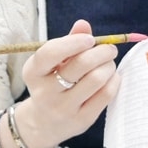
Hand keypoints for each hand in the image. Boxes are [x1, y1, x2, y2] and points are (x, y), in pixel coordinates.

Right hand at [10, 20, 120, 147]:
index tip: (90, 39)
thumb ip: (68, 41)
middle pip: (80, 65)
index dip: (73, 42)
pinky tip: (111, 77)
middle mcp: (45, 92)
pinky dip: (114, 80)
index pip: (50, 53)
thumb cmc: (52, 83)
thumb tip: (83, 24)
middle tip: (109, 49)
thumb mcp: (53, 62)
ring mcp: (63, 108)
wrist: (44, 122)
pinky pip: (105, 95)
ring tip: (109, 63)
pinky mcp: (81, 120)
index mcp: (33, 72)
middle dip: (101, 52)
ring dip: (109, 66)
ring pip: (96, 79)